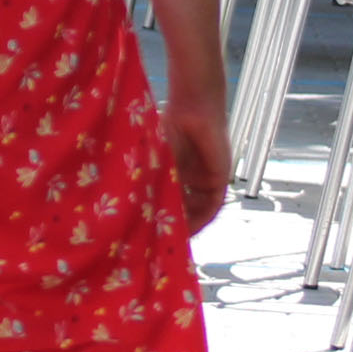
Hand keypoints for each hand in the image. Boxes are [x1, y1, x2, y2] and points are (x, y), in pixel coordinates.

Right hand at [163, 90, 230, 232]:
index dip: (160, 216)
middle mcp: (191, 179)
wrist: (194, 107)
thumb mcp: (156, 158)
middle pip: (184, 209)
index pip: (169, 201)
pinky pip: (212, 205)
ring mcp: (206, 180)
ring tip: (175, 240)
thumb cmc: (169, 126)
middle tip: (162, 244)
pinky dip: (203, 218)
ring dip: (189, 225)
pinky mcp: (220, 179)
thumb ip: (151, 179)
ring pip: (198, 210)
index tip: (149, 233)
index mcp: (175, 172)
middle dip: (175, 226)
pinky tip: (191, 227)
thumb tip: (133, 204)